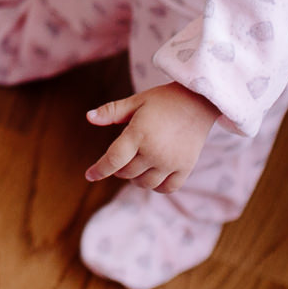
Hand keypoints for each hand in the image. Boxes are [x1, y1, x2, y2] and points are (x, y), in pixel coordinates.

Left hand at [83, 82, 221, 193]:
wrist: (199, 101)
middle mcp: (154, 152)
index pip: (113, 160)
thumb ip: (111, 111)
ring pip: (145, 183)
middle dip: (119, 168)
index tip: (89, 175)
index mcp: (139, 134)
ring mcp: (171, 162)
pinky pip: (167, 188)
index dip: (99, 170)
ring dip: (135, 178)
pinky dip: (156, 186)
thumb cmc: (164, 100)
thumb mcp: (136, 101)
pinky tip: (152, 176)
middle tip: (121, 158)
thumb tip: (88, 117)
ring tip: (135, 166)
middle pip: (127, 172)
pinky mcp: (185, 168)